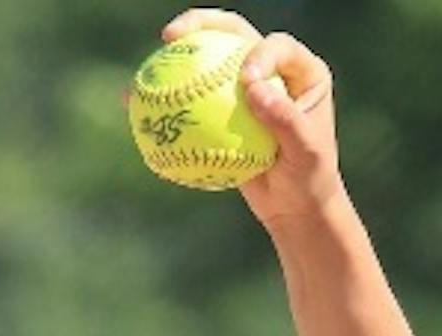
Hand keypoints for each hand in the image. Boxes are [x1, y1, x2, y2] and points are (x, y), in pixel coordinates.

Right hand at [156, 10, 344, 228]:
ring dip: (176, 52)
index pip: (277, 46)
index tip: (246, 80)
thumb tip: (251, 87)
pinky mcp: (221, 106)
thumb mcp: (306, 155)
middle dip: (202, 24)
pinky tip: (131, 97)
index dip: (259, 53)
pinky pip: (190, 94)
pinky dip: (163, 95)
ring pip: (207, 57)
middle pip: (233, 33)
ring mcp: (244, 85)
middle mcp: (273, 69)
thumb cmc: (309, 180)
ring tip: (150, 60)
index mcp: (301, 71)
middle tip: (173, 35)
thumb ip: (285, 121)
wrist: (295, 206)